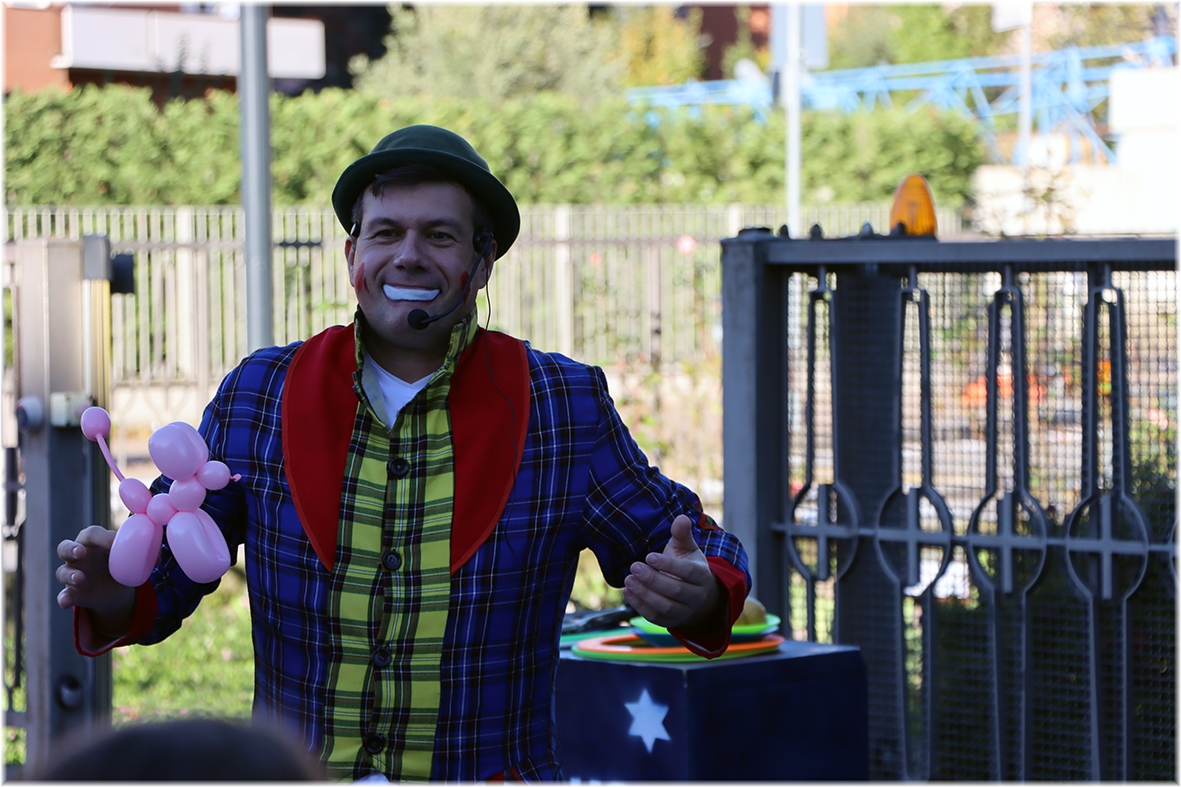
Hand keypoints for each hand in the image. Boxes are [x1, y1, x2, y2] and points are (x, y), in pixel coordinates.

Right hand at [56, 526, 135, 636]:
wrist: (115, 589)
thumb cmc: (120, 563)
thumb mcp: (131, 557)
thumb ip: (143, 553)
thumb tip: (158, 558)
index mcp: (93, 542)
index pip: (91, 534)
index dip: (100, 537)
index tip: (113, 542)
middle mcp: (78, 556)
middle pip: (65, 547)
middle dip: (71, 549)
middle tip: (81, 552)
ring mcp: (73, 574)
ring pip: (62, 571)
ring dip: (69, 574)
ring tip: (80, 578)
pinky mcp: (72, 592)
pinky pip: (64, 595)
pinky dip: (64, 598)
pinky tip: (66, 601)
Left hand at [623, 515, 723, 632]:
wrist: (694, 594)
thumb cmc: (687, 565)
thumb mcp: (686, 549)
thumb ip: (682, 534)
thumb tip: (681, 518)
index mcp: (702, 576)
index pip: (688, 572)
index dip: (668, 564)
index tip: (649, 556)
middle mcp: (696, 596)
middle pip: (675, 591)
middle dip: (653, 579)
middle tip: (634, 566)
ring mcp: (685, 611)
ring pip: (665, 606)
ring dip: (645, 593)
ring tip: (629, 579)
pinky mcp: (671, 621)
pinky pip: (655, 617)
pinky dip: (640, 606)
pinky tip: (628, 591)